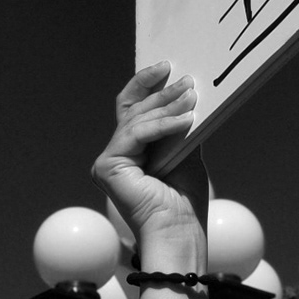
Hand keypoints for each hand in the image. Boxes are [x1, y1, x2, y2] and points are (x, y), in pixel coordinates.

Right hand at [90, 64, 201, 260]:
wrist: (180, 232)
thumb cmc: (186, 202)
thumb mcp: (187, 154)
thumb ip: (180, 128)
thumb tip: (188, 96)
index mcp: (132, 152)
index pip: (133, 109)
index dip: (145, 85)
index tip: (166, 66)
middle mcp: (115, 154)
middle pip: (133, 111)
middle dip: (161, 93)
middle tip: (186, 80)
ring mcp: (108, 161)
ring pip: (136, 121)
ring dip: (167, 107)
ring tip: (192, 98)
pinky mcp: (106, 167)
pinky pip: (136, 135)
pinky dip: (162, 126)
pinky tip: (186, 121)